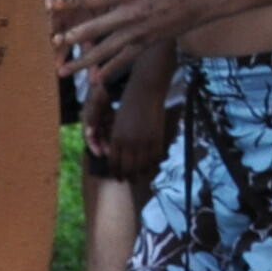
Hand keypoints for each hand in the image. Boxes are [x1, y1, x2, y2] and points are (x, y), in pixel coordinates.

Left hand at [48, 0, 224, 74]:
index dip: (68, 2)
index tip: (50, 6)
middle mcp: (131, 13)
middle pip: (95, 28)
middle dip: (71, 37)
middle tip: (52, 43)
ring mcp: (140, 31)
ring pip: (107, 50)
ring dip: (84, 60)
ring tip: (64, 71)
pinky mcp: (149, 42)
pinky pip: (126, 59)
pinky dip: (110, 70)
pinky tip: (96, 79)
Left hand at [99, 62, 173, 181]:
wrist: (146, 89)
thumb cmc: (130, 102)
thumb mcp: (119, 122)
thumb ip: (120, 139)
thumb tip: (121, 155)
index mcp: (116, 138)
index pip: (114, 163)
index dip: (116, 173)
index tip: (119, 177)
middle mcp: (128, 142)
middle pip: (127, 169)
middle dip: (128, 178)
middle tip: (129, 181)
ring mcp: (144, 141)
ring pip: (142, 167)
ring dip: (141, 175)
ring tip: (141, 178)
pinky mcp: (157, 138)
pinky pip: (155, 158)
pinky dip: (153, 165)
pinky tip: (152, 167)